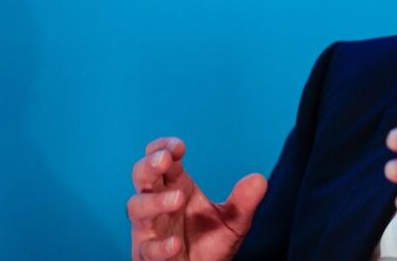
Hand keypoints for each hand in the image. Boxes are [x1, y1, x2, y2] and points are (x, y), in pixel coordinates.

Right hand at [127, 137, 267, 260]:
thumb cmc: (211, 242)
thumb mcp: (234, 222)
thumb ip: (244, 203)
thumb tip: (259, 179)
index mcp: (177, 186)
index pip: (162, 159)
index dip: (164, 148)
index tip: (179, 147)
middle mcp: (158, 204)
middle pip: (142, 177)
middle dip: (149, 165)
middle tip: (164, 160)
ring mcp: (150, 229)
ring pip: (137, 208)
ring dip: (155, 201)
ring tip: (178, 198)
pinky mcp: (147, 255)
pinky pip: (147, 249)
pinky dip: (160, 246)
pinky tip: (175, 243)